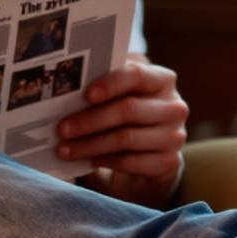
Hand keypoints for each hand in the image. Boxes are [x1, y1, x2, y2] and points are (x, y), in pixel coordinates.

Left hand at [55, 56, 187, 203]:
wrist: (151, 154)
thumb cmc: (128, 118)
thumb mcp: (120, 98)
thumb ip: (104, 90)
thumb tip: (67, 92)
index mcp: (162, 80)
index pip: (137, 75)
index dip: (110, 84)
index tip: (85, 95)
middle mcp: (174, 107)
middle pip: (128, 110)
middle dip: (89, 120)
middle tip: (62, 129)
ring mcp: (174, 136)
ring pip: (126, 138)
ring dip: (90, 145)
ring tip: (65, 149)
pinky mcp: (168, 162)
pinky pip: (131, 162)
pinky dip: (105, 161)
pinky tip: (88, 160)